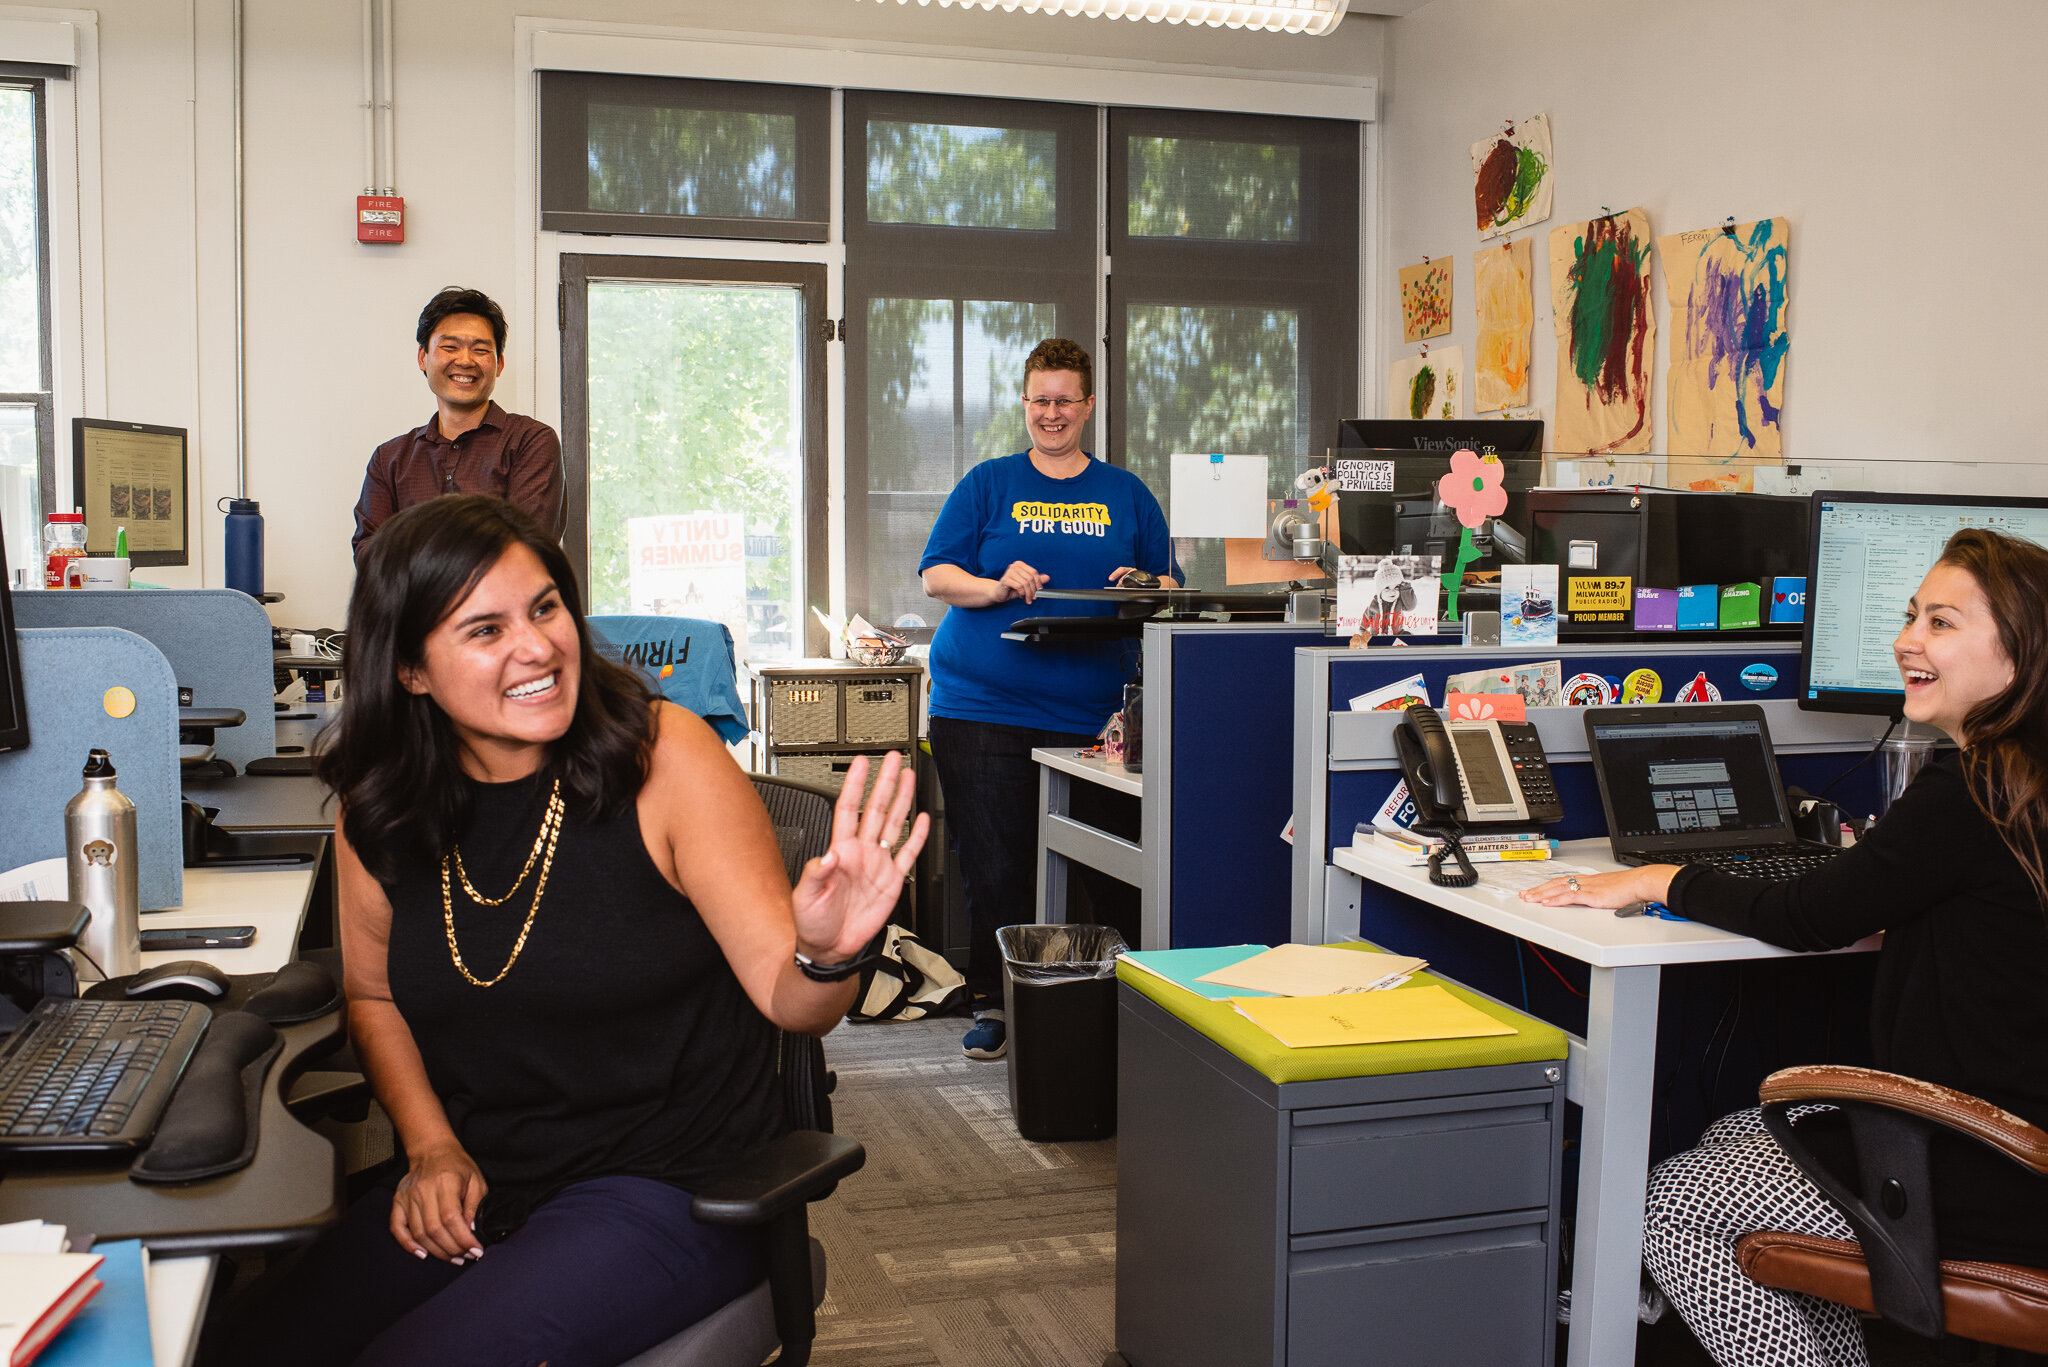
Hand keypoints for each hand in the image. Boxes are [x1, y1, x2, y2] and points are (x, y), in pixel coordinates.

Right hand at [391, 1141, 488, 1262]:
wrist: (433, 1151)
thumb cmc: (458, 1167)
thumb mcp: (476, 1181)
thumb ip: (476, 1205)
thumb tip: (472, 1230)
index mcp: (445, 1182)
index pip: (452, 1218)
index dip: (464, 1239)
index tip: (476, 1250)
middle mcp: (423, 1190)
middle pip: (435, 1230)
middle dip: (453, 1249)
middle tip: (466, 1256)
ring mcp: (408, 1197)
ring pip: (419, 1233)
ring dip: (437, 1251)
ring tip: (453, 1258)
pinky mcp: (398, 1202)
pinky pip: (397, 1228)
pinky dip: (408, 1244)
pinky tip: (423, 1254)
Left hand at [790, 752, 930, 963]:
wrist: (829, 948)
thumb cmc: (812, 923)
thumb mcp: (804, 897)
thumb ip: (815, 874)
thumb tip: (828, 856)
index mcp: (839, 851)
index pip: (847, 809)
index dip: (854, 785)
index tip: (860, 763)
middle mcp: (860, 852)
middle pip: (875, 809)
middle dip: (884, 782)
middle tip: (892, 760)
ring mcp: (877, 864)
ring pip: (893, 824)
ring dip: (901, 801)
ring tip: (909, 777)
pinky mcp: (891, 881)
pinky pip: (907, 854)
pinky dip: (918, 837)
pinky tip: (924, 820)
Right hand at [994, 561, 1049, 603]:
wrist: (999, 593)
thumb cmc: (1012, 588)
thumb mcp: (1026, 584)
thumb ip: (1036, 580)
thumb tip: (1047, 577)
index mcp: (1020, 564)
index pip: (1034, 572)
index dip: (1038, 582)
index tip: (1039, 590)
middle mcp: (1014, 566)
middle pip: (1030, 578)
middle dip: (1033, 590)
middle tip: (1034, 597)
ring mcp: (1009, 572)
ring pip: (1025, 583)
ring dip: (1028, 594)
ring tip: (1027, 599)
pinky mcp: (1005, 579)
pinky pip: (1019, 586)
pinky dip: (1022, 593)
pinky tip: (1021, 596)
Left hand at [1520, 865, 1676, 909]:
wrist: (1641, 883)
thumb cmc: (1630, 888)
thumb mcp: (1610, 891)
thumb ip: (1600, 895)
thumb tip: (1596, 901)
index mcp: (1589, 880)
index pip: (1562, 881)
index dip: (1547, 885)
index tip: (1535, 889)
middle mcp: (1585, 881)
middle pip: (1556, 884)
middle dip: (1538, 889)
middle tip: (1524, 894)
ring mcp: (1588, 888)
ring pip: (1558, 889)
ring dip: (1542, 894)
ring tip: (1529, 899)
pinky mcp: (1592, 895)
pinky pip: (1570, 897)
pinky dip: (1556, 899)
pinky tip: (1546, 903)